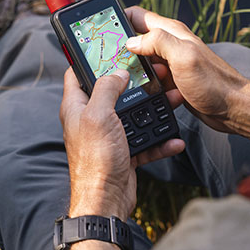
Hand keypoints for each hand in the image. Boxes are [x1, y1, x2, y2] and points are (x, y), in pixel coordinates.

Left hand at [60, 68, 184, 219]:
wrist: (105, 201)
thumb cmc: (95, 159)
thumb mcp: (98, 115)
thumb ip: (106, 88)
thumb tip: (118, 72)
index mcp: (77, 107)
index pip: (77, 74)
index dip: (89, 58)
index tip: (108, 47)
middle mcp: (91, 120)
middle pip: (112, 92)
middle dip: (133, 83)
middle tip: (152, 72)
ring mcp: (108, 136)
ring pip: (133, 116)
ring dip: (153, 110)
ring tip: (171, 101)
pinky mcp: (124, 153)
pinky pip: (145, 142)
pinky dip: (159, 140)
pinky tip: (173, 139)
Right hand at [125, 6, 249, 142]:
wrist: (233, 109)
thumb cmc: (213, 83)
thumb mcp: (183, 57)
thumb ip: (157, 42)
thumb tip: (131, 40)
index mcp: (171, 32)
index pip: (137, 15)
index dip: (118, 18)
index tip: (104, 32)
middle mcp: (170, 44)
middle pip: (135, 40)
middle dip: (123, 50)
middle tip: (114, 64)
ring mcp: (171, 63)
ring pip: (142, 63)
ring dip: (137, 72)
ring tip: (139, 82)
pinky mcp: (173, 81)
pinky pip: (152, 81)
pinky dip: (150, 87)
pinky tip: (155, 94)